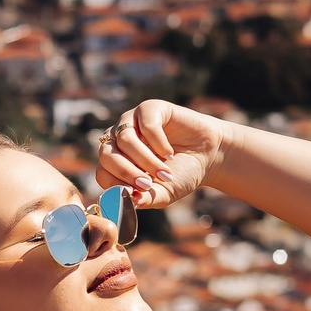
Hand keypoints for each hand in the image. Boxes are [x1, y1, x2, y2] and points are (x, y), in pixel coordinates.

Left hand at [97, 100, 227, 207]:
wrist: (208, 155)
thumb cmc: (181, 174)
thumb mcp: (163, 193)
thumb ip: (145, 199)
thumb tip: (130, 202)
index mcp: (116, 160)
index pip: (102, 173)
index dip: (116, 185)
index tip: (136, 193)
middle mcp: (118, 139)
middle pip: (106, 154)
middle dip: (126, 172)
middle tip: (147, 184)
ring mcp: (132, 121)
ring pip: (125, 140)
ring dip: (145, 160)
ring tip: (165, 172)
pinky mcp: (150, 108)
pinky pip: (145, 125)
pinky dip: (158, 143)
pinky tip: (170, 154)